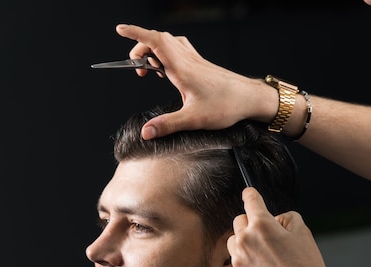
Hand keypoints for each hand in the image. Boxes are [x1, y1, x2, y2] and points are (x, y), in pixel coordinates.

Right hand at [115, 24, 273, 138]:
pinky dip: (167, 53)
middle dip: (140, 47)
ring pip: (169, 42)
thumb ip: (168, 125)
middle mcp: (188, 60)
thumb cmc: (227, 106)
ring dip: (154, 49)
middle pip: (158, 39)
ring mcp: (195, 61)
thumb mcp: (194, 119)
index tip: (119, 29)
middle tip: (135, 68)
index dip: (135, 33)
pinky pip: (179, 49)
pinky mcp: (201, 65)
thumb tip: (145, 132)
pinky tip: (167, 70)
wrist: (251, 98)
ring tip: (149, 70)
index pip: (155, 41)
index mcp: (182, 68)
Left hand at [227, 187, 340, 266]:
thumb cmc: (306, 266)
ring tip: (263, 254)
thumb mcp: (302, 231)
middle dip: (251, 223)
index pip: (250, 200)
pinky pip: (235, 262)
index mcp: (262, 224)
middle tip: (266, 235)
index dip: (251, 195)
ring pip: (233, 241)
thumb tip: (275, 220)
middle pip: (239, 220)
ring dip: (244, 243)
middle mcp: (245, 239)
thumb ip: (286, 217)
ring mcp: (238, 259)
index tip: (249, 194)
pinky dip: (245, 263)